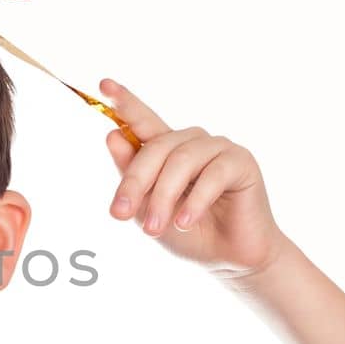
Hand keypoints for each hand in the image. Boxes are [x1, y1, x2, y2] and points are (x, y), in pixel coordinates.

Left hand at [99, 79, 287, 279]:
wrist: (228, 259)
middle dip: (134, 181)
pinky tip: (185, 222)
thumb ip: (132, 176)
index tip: (103, 84)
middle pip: (155, 148)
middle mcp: (191, 142)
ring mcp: (217, 148)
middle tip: (120, 214)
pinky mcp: (241, 161)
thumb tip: (113, 136)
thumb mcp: (150, 210)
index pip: (143, 121)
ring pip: (181, 161)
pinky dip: (195, 201)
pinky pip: (213, 174)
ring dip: (163, 197)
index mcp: (167, 150)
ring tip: (154, 229)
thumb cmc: (189, 234)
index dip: (125, 102)